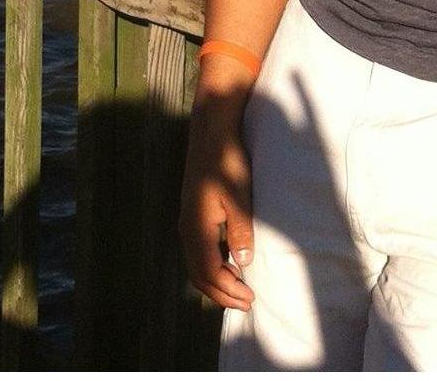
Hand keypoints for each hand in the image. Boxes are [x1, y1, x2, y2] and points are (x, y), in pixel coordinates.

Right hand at [180, 113, 255, 310]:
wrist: (212, 133)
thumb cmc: (228, 161)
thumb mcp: (240, 195)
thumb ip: (240, 230)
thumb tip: (242, 264)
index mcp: (196, 229)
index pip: (210, 273)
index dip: (229, 291)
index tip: (250, 300)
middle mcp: (187, 230)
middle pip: (199, 275)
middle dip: (221, 293)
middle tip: (246, 303)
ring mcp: (187, 221)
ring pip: (197, 264)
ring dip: (216, 281)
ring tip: (238, 290)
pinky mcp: (193, 214)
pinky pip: (199, 250)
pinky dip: (213, 265)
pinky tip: (229, 263)